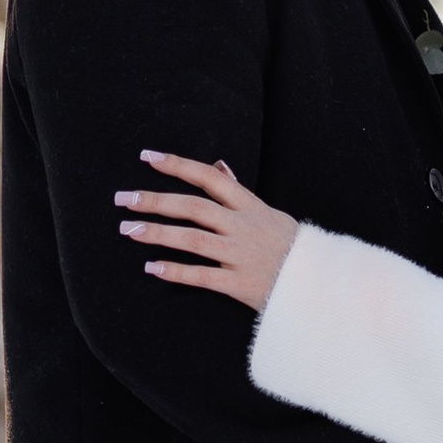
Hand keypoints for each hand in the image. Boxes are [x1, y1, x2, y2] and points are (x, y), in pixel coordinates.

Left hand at [116, 149, 300, 307]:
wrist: (319, 283)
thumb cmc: (289, 246)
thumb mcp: (268, 212)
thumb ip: (238, 191)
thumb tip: (217, 165)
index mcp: (250, 206)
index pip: (209, 178)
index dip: (178, 165)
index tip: (147, 157)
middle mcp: (243, 227)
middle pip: (194, 207)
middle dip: (155, 201)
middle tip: (124, 199)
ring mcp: (241, 256)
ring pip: (193, 240)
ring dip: (158, 234)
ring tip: (128, 230)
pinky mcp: (240, 284)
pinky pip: (202, 276)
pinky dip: (176, 271)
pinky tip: (152, 267)